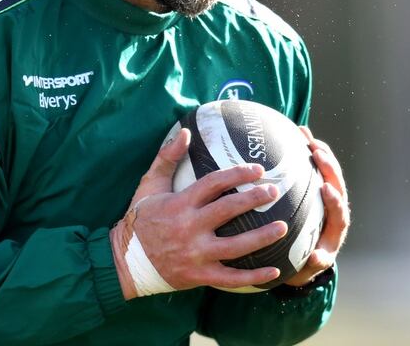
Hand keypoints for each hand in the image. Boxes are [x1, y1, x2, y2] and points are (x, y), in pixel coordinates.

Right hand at [110, 128, 289, 298]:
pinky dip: (253, 276)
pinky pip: (230, 278)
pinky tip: (274, 271)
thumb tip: (185, 132)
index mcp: (180, 204)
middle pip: (228, 210)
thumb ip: (167, 157)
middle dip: (254, 198)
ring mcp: (195, 254)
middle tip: (274, 191)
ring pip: (236, 246)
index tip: (258, 170)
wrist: (126, 260)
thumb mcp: (150, 185)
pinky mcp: (199, 276)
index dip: (237, 174)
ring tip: (283, 226)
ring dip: (262, 236)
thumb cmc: (141, 219)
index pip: (214, 183)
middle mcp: (189, 228)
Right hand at [284, 126, 349, 286]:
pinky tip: (296, 134)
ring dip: (319, 151)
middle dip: (329, 167)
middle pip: (336, 183)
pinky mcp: (316, 186)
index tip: (325, 188)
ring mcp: (326, 193)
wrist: (309, 254)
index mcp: (337, 225)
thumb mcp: (311, 266)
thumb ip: (315, 261)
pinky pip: (314, 166)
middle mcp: (335, 206)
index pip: (339, 209)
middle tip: (316, 152)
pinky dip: (307, 150)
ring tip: (306, 135)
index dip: (334, 198)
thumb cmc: (308, 262)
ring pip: (327, 169)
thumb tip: (315, 259)